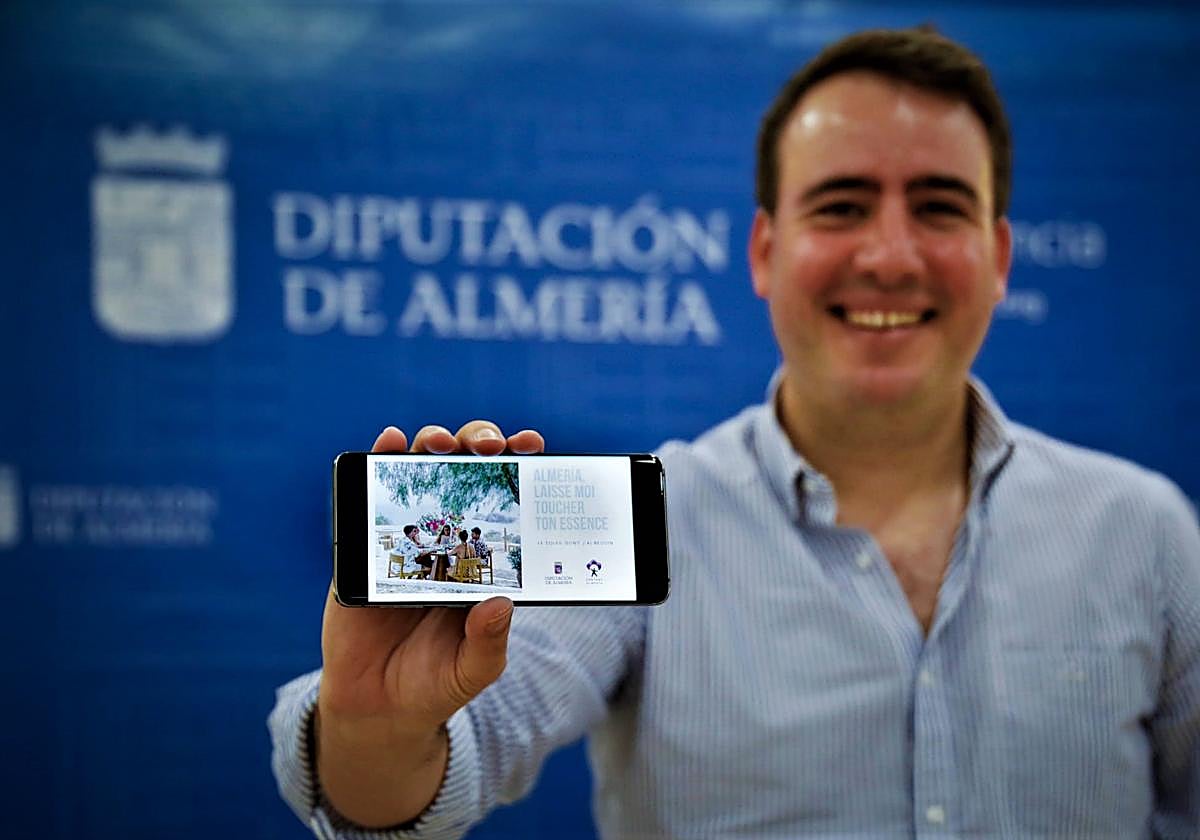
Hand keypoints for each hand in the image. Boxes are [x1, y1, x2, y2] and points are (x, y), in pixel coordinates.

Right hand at [316, 421, 543, 825]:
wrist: (376, 705)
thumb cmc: (436, 682)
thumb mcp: (473, 669)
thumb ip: (489, 641)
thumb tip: (499, 603)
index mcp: (485, 560)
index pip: (509, 501)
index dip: (521, 468)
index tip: (534, 448)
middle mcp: (451, 538)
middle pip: (468, 473)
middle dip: (481, 445)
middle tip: (490, 447)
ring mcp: (409, 537)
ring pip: (424, 473)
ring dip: (434, 445)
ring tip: (440, 443)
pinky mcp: (368, 545)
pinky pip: (374, 494)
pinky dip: (381, 459)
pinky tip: (390, 441)